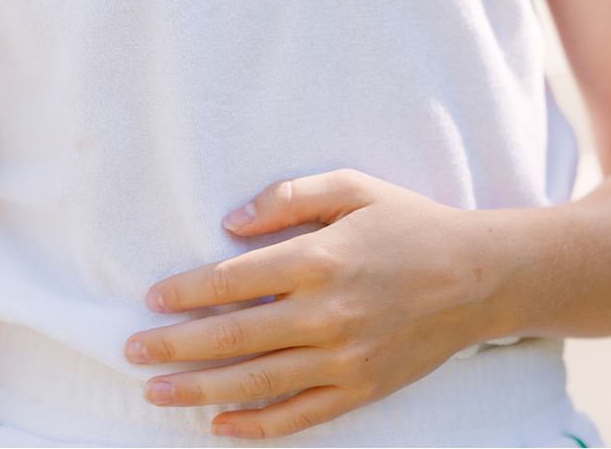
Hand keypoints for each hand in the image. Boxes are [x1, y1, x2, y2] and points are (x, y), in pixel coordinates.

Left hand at [123, 170, 503, 439]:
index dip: (186, 291)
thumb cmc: (408, 222)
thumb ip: (287, 196)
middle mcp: (325, 315)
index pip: (232, 280)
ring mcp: (344, 360)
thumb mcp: (351, 186)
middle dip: (176, 346)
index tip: (152, 299)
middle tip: (132, 352)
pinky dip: (258, 427)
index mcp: (317, 259)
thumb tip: (230, 222)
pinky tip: (222, 428)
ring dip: (202, 390)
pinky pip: (301, 416)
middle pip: (234, 336)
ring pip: (258, 382)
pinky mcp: (362, 389)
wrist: (478, 277)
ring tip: (158, 393)